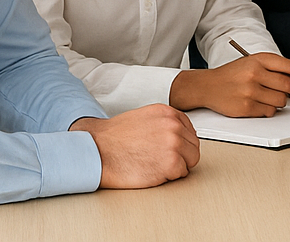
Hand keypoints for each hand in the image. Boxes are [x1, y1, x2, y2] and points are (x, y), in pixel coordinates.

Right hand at [70, 104, 199, 188]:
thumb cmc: (114, 138)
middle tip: (159, 159)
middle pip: (192, 146)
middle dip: (180, 155)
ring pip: (191, 160)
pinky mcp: (171, 163)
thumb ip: (164, 123)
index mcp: (168, 113)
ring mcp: (174, 144)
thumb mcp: (144, 118)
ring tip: (155, 164)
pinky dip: (169, 177)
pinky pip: (181, 174)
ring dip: (176, 166)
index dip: (179, 143)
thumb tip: (180, 135)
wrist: (97, 151)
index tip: (168, 149)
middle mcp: (174, 126)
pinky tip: (152, 171)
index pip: (189, 131)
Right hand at [168, 52, 289, 115]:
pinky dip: (270, 111)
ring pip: (280, 101)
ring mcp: (250, 91)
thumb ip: (273, 68)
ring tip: (274, 99)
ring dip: (282, 102)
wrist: (207, 86)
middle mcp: (255, 73)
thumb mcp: (251, 62)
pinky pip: (269, 112)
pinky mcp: (245, 107)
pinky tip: (262, 105)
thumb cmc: (232, 75)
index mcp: (258, 59)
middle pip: (288, 85)